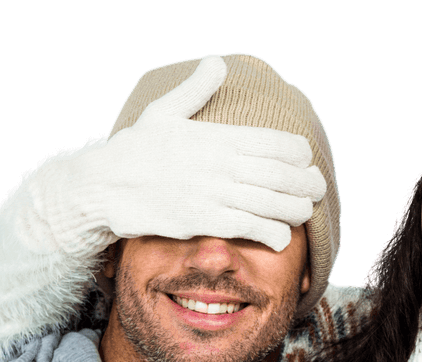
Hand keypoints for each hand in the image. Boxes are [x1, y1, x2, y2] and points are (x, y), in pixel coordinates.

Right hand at [31, 55, 325, 253]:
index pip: (274, 143)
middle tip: (317, 188)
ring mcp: (213, 194)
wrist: (104, 185)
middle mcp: (220, 165)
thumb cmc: (135, 148)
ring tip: (303, 211)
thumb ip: (195, 90)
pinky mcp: (203, 222)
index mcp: (217, 136)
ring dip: (294, 209)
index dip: (297, 154)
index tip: (304, 160)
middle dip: (305, 183)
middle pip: (280, 175)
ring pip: (270, 204)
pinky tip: (282, 237)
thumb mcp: (163, 111)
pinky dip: (271, 233)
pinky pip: (248, 228)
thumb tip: (216, 63)